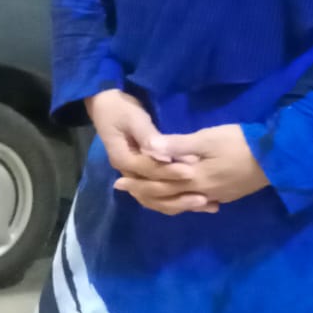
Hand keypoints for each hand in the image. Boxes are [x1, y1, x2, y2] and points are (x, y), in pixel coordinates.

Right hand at [87, 89, 216, 215]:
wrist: (107, 107)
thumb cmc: (121, 109)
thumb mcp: (134, 119)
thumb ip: (149, 137)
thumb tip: (164, 155)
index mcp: (122, 159)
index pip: (147, 171)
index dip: (169, 172)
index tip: (191, 171)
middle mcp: (127, 174)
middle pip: (152, 193)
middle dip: (178, 194)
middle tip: (204, 196)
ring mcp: (135, 178)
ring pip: (156, 199)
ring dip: (180, 203)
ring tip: (206, 204)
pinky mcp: (144, 177)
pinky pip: (160, 196)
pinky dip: (178, 200)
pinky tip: (199, 203)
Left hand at [127, 124, 268, 208]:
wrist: (278, 157)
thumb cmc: (240, 142)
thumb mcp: (207, 138)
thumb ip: (177, 146)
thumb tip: (149, 149)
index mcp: (193, 178)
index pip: (158, 183)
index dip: (138, 181)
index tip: (119, 180)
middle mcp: (201, 192)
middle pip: (167, 197)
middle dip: (144, 193)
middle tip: (125, 190)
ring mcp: (216, 196)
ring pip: (182, 203)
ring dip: (163, 199)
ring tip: (149, 195)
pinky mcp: (228, 194)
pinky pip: (198, 203)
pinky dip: (184, 203)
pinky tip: (183, 199)